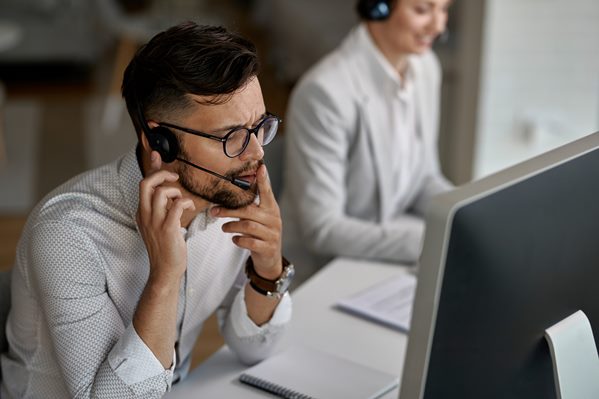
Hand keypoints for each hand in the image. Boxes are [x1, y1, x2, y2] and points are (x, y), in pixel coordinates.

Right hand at [136, 151, 194, 282]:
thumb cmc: (166, 245)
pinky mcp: (167, 229)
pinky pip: (175, 207)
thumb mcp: (160, 221)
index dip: (151, 167)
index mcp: (142, 211)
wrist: (165, 270)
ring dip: (176, 191)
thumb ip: (162, 204)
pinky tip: (190, 209)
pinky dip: (184, 203)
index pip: (143, 183)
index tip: (157, 153)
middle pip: (146, 183)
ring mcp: (155, 222)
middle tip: (175, 177)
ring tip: (182, 201)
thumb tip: (166, 188)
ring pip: (161, 192)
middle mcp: (145, 214)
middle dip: (162, 174)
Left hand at [211, 164, 282, 278]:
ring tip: (223, 227)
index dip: (263, 181)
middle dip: (229, 210)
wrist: (270, 259)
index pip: (267, 192)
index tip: (260, 168)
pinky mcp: (268, 248)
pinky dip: (239, 240)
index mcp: (271, 209)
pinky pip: (250, 242)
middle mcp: (274, 219)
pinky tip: (234, 239)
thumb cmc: (260, 234)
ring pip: (248, 226)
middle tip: (214, 211)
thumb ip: (250, 207)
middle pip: (249, 210)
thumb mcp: (259, 219)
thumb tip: (229, 193)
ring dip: (232, 226)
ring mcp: (272, 234)